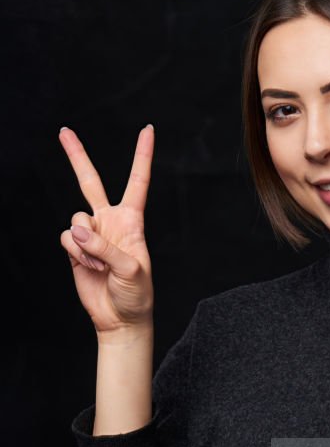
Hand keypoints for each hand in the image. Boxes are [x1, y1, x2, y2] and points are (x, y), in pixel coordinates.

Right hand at [58, 124, 155, 335]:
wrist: (119, 317)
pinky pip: (67, 238)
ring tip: (100, 264)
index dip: (142, 155)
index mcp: (132, 220)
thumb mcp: (131, 269)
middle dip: (76, 156)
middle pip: (90, 181)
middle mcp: (110, 221)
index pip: (138, 181)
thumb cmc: (137, 294)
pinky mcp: (74, 249)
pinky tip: (89, 266)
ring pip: (75, 218)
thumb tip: (77, 229)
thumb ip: (105, 247)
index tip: (148, 129)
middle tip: (64, 131)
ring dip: (86, 244)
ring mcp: (90, 234)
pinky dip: (76, 252)